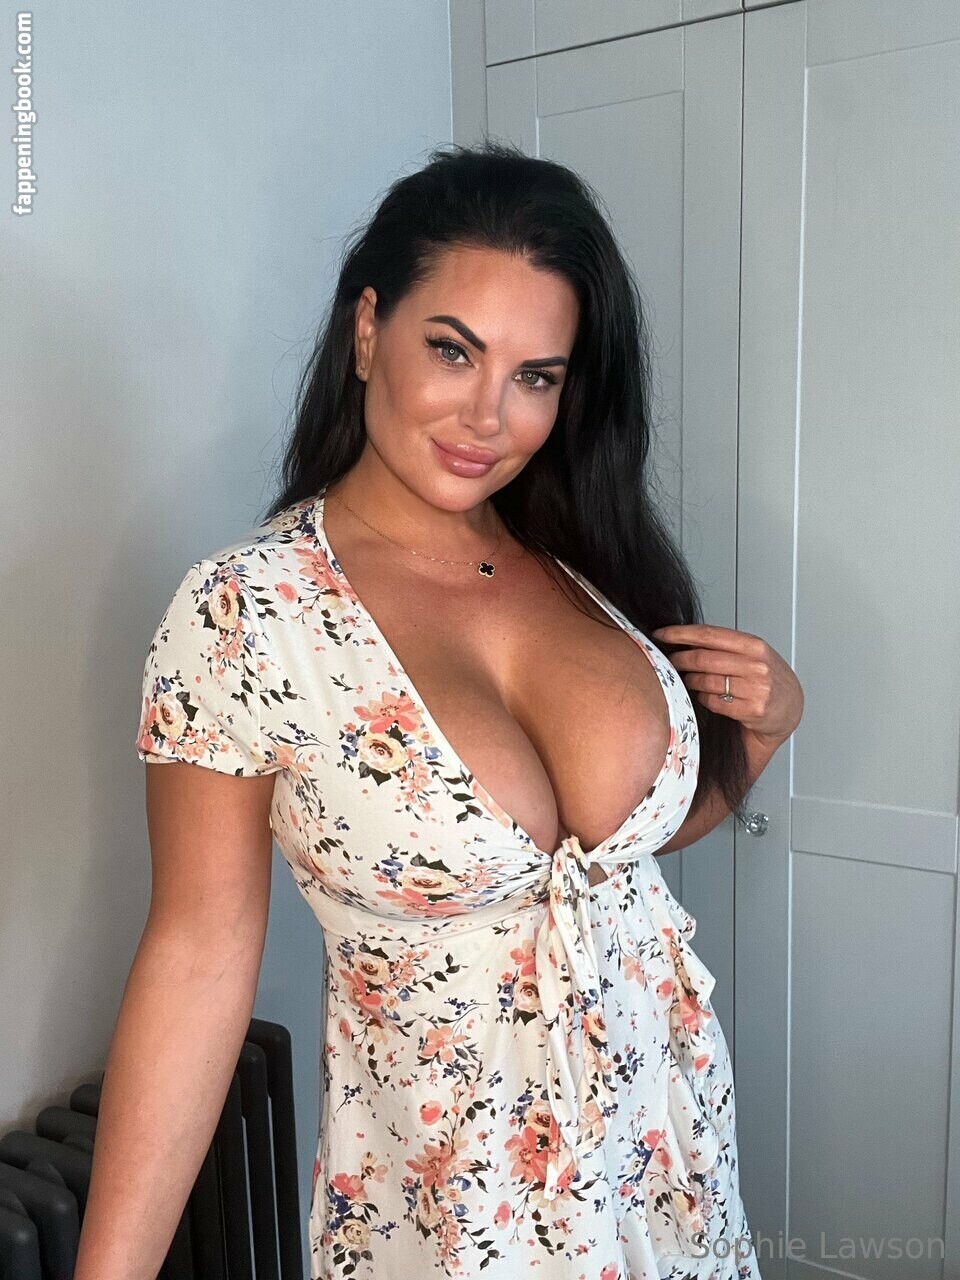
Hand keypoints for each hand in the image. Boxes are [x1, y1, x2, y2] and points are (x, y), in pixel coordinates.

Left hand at [649, 623, 803, 748]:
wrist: (790, 709)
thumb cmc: (768, 679)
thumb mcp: (754, 654)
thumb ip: (726, 646)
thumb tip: (686, 639)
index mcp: (754, 646)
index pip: (710, 635)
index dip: (681, 634)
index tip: (662, 634)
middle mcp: (756, 665)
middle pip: (703, 658)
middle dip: (680, 659)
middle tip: (669, 660)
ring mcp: (755, 689)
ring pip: (706, 681)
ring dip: (690, 681)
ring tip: (688, 680)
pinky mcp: (752, 710)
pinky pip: (713, 702)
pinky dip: (704, 699)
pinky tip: (705, 696)